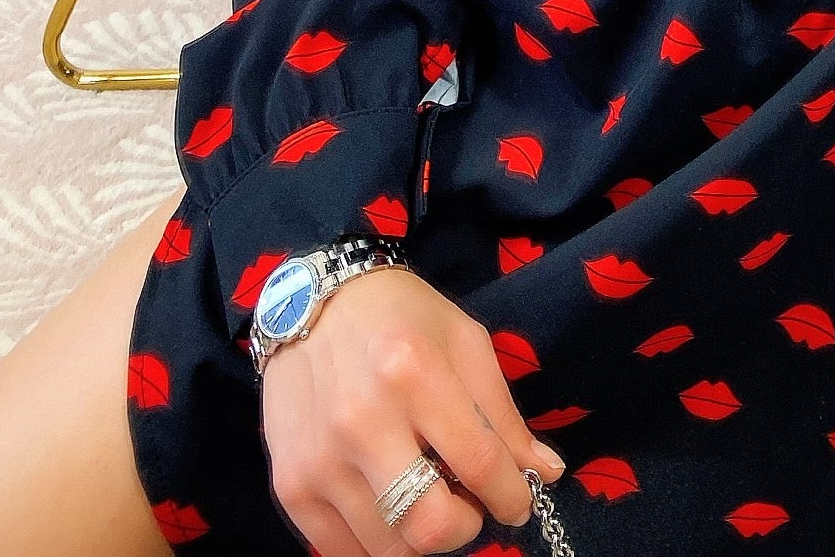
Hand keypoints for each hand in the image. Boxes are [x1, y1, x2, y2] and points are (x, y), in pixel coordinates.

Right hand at [258, 263, 568, 553]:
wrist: (314, 302)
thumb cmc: (402, 317)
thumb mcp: (465, 342)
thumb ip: (502, 413)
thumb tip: (545, 473)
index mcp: (413, 373)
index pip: (479, 463)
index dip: (511, 495)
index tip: (519, 502)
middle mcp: (362, 422)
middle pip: (428, 525)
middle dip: (465, 528)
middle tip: (469, 506)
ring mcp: (320, 460)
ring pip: (388, 548)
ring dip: (422, 536)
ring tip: (430, 499)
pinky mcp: (289, 485)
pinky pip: (342, 551)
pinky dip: (379, 544)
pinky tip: (392, 510)